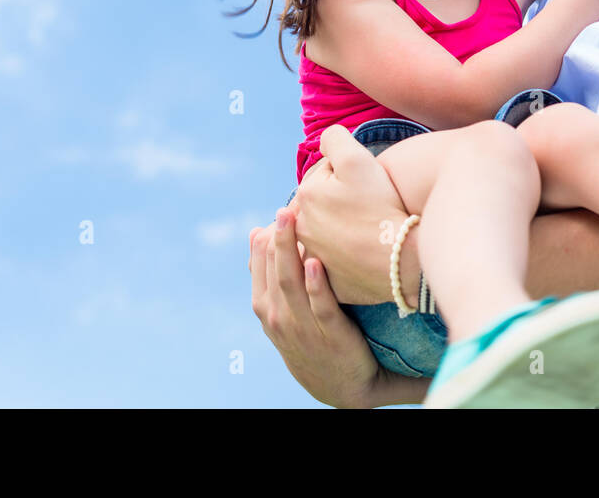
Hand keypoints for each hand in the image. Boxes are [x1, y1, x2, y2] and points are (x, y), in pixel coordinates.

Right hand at [249, 209, 387, 407]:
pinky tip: (315, 263)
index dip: (266, 241)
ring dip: (291, 252)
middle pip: (275, 272)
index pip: (260, 268)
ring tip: (293, 223)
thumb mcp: (283, 310)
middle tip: (285, 211)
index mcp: (266, 308)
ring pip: (292, 284)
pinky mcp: (331, 335)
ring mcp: (303, 327)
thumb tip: (259, 231)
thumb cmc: (312, 337)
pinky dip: (316, 285)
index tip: (275, 216)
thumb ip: (271, 275)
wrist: (339, 386)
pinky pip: (321, 306)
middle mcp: (279, 317)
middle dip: (278, 239)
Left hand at [291, 125, 412, 305]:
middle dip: (342, 201)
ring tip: (368, 227)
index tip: (366, 186)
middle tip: (370, 207)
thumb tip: (325, 142)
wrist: (400, 260)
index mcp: (305, 197)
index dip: (350, 175)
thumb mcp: (357, 159)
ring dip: (343, 228)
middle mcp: (303, 229)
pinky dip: (349, 257)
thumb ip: (334, 139)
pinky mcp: (331, 284)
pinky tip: (367, 252)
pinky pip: (339, 264)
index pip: (326, 175)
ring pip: (330, 233)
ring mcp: (316, 259)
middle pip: (326, 205)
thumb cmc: (380, 206)